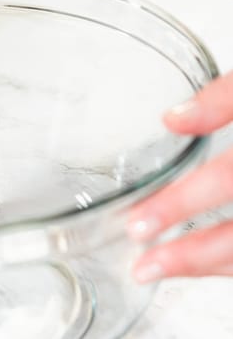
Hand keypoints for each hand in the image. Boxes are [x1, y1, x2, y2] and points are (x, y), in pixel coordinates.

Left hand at [127, 71, 232, 282]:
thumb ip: (228, 96)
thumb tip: (173, 120)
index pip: (230, 178)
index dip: (182, 204)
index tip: (140, 223)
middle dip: (193, 254)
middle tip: (145, 265)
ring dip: (211, 264)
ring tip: (165, 268)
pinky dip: (231, 260)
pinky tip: (205, 260)